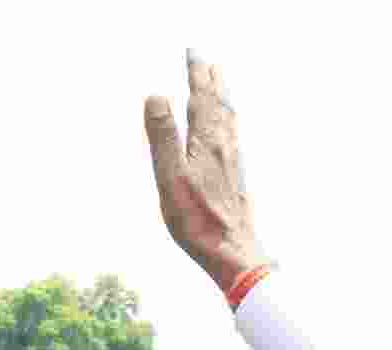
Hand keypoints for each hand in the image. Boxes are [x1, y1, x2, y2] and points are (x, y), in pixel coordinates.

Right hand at [144, 51, 264, 292]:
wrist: (233, 254)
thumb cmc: (198, 221)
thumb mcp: (170, 177)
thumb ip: (163, 136)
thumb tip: (155, 96)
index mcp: (207, 142)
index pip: (201, 98)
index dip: (197, 74)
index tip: (193, 53)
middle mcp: (225, 148)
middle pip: (219, 107)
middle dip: (212, 83)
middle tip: (209, 63)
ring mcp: (233, 165)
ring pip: (229, 124)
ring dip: (223, 102)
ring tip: (220, 90)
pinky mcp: (236, 182)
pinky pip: (232, 143)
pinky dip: (228, 128)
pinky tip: (228, 138)